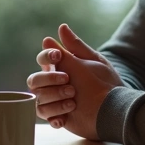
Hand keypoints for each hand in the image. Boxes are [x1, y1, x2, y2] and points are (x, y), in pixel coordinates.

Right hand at [26, 24, 122, 139]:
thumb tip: (61, 27)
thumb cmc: (103, 83)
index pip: (42, 59)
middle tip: (69, 82)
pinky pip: (44, 115)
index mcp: (62, 68)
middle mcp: (54, 83)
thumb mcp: (90, 62)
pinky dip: (54, 115)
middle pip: (34, 80)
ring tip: (73, 101)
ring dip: (55, 98)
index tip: (57, 56)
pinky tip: (65, 117)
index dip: (46, 56)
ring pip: (38, 98)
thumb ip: (73, 46)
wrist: (111, 109)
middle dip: (50, 80)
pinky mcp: (57, 117)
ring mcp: (54, 100)